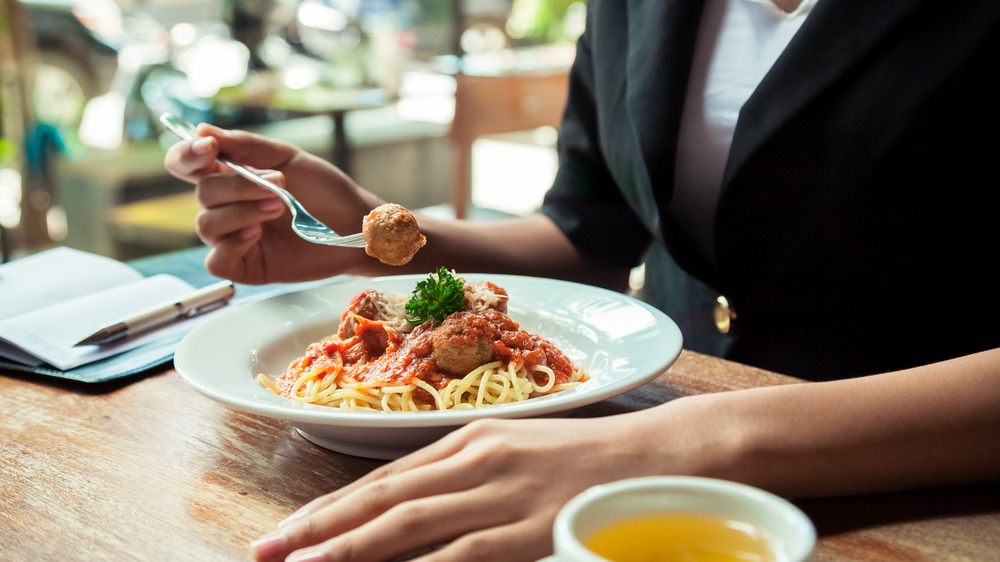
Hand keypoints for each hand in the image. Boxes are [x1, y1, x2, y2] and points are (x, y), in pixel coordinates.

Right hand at [164, 124, 381, 283]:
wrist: (354, 224)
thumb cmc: (325, 191)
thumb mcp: (289, 159)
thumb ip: (247, 146)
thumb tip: (202, 132)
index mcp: (231, 176)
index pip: (187, 164)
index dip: (186, 155)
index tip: (208, 148)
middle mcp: (227, 207)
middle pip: (203, 193)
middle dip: (238, 186)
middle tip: (278, 184)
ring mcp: (234, 238)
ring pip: (207, 225)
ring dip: (242, 211)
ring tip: (279, 206)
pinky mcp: (245, 266)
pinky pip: (216, 261)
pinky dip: (231, 245)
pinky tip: (257, 233)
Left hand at [248, 411, 696, 561]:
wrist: (666, 454)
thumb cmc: (596, 457)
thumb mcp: (524, 451)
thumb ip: (473, 475)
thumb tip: (426, 509)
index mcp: (471, 438)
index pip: (384, 478)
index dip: (330, 507)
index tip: (288, 533)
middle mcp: (475, 459)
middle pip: (380, 498)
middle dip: (317, 530)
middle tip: (265, 554)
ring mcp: (500, 492)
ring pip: (404, 525)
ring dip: (344, 551)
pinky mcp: (528, 527)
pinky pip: (459, 555)